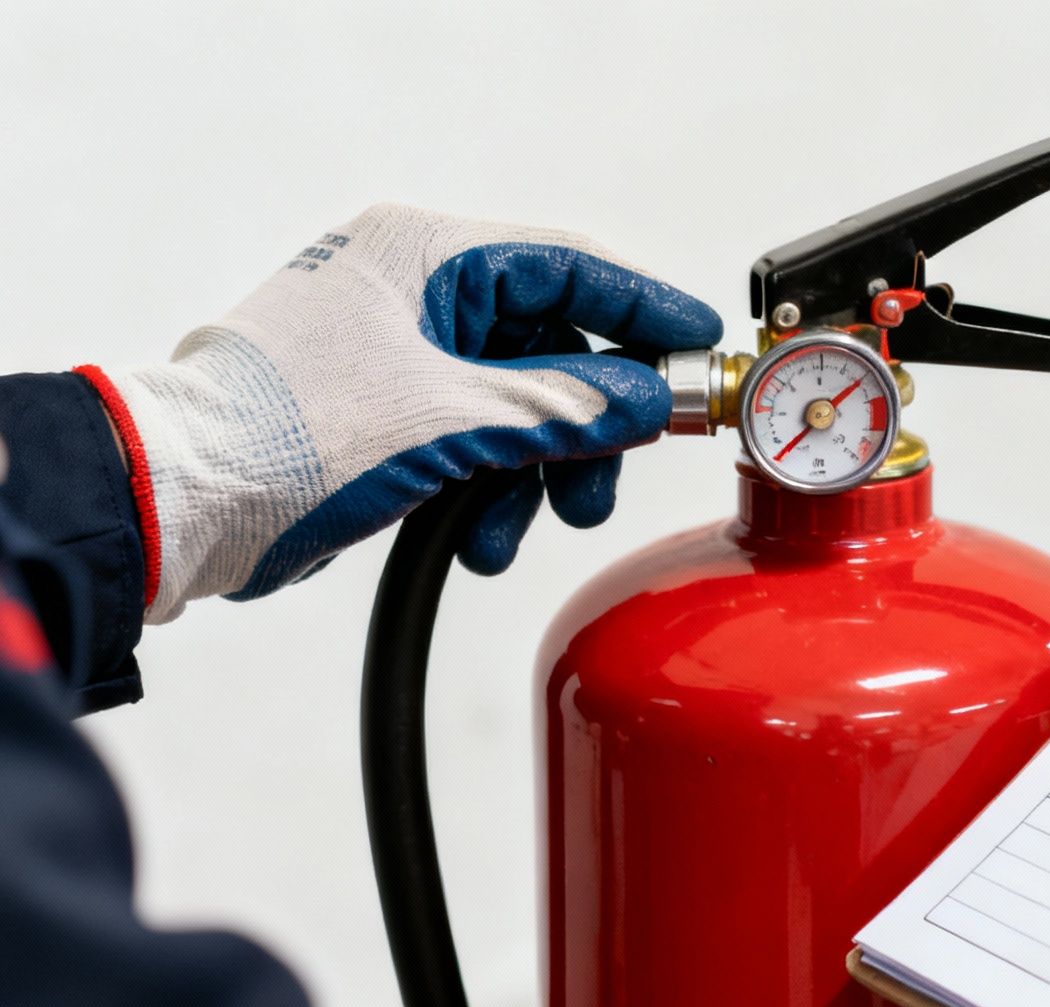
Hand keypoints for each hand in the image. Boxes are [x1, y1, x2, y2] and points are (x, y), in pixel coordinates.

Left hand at [90, 203, 720, 621]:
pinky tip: (481, 537)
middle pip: (550, 346)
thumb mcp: (454, 419)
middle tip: (606, 475)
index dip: (643, 309)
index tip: (700, 346)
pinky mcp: (383, 415)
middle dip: (584, 423)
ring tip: (527, 525)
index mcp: (423, 257)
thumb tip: (647, 399)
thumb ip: (567, 405)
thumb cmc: (286, 435)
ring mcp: (395, 355)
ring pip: (517, 404)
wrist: (178, 505)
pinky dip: (492, 490)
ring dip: (538, 472)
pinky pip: (474, 441)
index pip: (568, 266)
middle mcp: (412, 294)